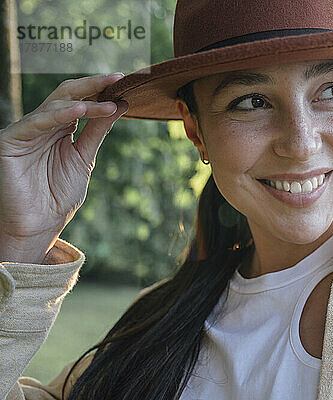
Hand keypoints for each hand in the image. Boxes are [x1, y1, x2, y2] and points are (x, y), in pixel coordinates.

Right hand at [0, 73, 127, 262]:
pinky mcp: (10, 140)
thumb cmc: (57, 197)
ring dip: (85, 104)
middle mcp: (42, 125)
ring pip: (56, 105)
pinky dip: (59, 115)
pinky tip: (79, 111)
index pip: (80, 100)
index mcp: (59, 128)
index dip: (100, 89)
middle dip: (93, 84)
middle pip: (67, 94)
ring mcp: (25, 131)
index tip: (124, 82)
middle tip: (118, 78)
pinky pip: (36, 122)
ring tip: (109, 104)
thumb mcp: (83, 159)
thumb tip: (118, 104)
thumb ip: (96, 131)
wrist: (36, 227)